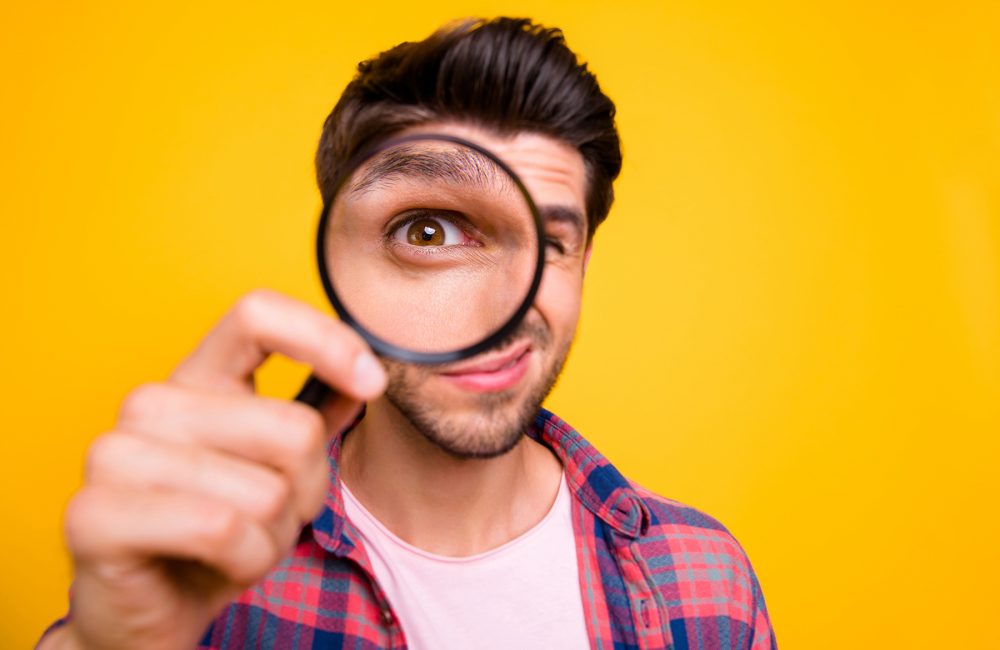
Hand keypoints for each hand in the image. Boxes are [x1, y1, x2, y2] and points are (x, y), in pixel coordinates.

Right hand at [45, 290, 385, 649]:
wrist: (156, 611)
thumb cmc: (217, 538)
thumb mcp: (280, 470)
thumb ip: (316, 416)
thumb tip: (365, 378)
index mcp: (197, 380)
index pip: (258, 315)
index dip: (326, 339)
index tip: (370, 382)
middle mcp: (152, 404)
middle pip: (292, 428)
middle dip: (306, 492)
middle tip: (269, 518)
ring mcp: (115, 455)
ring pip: (266, 491)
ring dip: (273, 537)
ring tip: (236, 545)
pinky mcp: (95, 515)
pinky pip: (223, 527)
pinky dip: (244, 561)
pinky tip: (214, 565)